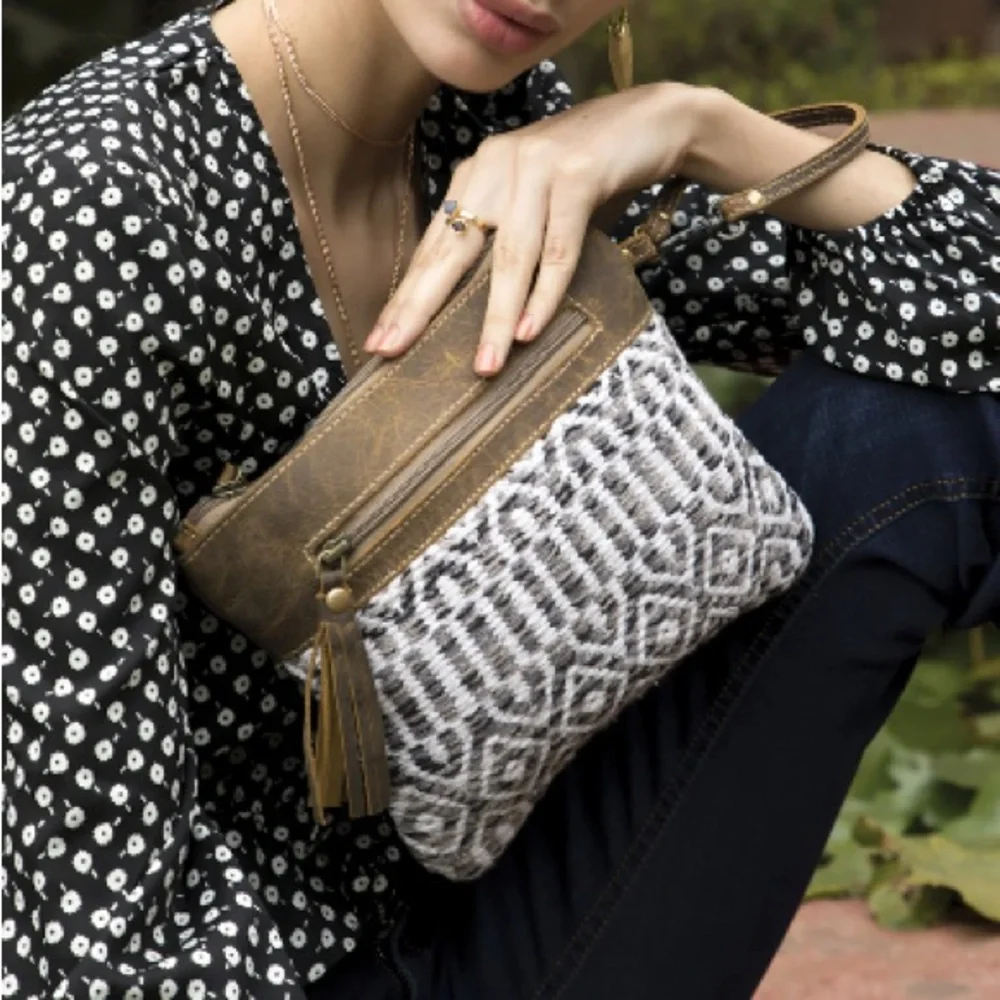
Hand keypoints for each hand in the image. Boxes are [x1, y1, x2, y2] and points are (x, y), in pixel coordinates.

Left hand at [365, 82, 703, 376]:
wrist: (652, 125)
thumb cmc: (589, 178)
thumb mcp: (533, 206)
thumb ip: (502, 240)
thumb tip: (473, 309)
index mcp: (478, 175)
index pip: (434, 246)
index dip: (407, 296)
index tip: (380, 340)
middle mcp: (498, 166)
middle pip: (453, 250)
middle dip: (419, 306)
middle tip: (392, 350)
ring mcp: (537, 168)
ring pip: (509, 258)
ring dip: (494, 318)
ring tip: (484, 366)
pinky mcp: (578, 176)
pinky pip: (558, 250)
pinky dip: (544, 294)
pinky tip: (528, 331)